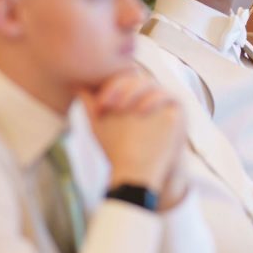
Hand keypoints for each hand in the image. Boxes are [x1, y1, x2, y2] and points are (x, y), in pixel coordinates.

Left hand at [81, 70, 186, 208]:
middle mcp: (147, 92)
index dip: (110, 87)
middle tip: (108, 105)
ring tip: (122, 108)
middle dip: (120, 88)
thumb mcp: (101, 126)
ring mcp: (163, 100)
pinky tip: (140, 111)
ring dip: (134, 92)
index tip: (100, 104)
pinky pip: (169, 95)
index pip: (120, 78)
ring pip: (150, 84)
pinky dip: (155, 99)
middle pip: (135, 78)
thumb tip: (75, 83)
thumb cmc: (119, 149)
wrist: (140, 174)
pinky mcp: (177, 109)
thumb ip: (90, 104)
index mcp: (129, 92)